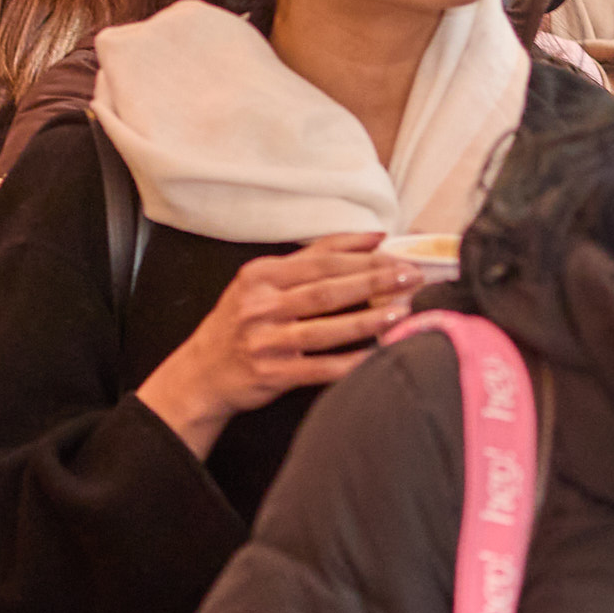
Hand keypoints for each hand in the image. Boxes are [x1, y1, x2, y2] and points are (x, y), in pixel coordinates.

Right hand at [135, 240, 422, 458]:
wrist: (201, 374)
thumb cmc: (239, 324)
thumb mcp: (261, 284)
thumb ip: (310, 261)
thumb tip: (371, 238)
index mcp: (260, 275)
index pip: (321, 260)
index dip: (363, 256)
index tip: (398, 255)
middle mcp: (260, 305)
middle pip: (328, 289)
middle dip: (376, 281)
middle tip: (412, 278)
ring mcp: (265, 340)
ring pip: (327, 328)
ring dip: (370, 320)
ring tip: (403, 311)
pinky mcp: (272, 373)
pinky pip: (320, 368)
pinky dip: (351, 363)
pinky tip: (379, 355)